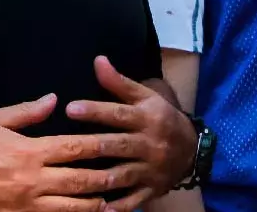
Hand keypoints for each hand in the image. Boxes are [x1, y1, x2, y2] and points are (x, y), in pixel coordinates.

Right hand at [0, 93, 149, 211]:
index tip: (117, 141)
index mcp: (27, 152)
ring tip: (111, 201)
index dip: (99, 145)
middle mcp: (31, 182)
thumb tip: (53, 99)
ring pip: (71, 209)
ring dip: (94, 205)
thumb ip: (26, 112)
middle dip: (106, 178)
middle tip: (124, 173)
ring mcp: (24, 206)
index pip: (75, 149)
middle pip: (81, 182)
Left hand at [64, 57, 197, 209]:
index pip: (118, 114)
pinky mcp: (151, 190)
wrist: (192, 149)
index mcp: (147, 118)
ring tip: (74, 179)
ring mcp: (151, 170)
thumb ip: (119, 82)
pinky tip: (98, 209)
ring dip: (98, 178)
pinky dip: (117, 206)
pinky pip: (133, 200)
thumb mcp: (145, 97)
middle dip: (91, 145)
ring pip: (122, 175)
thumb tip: (98, 60)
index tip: (70, 108)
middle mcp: (150, 144)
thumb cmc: (160, 117)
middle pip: (117, 146)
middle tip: (65, 144)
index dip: (95, 111)